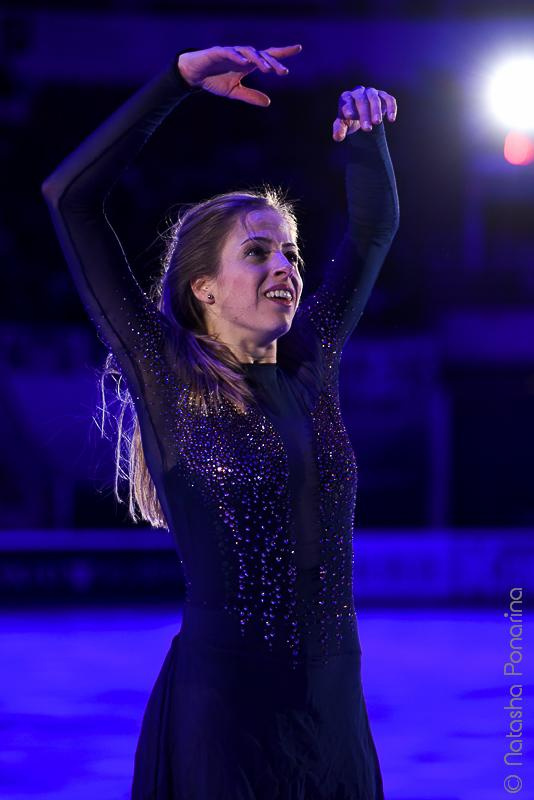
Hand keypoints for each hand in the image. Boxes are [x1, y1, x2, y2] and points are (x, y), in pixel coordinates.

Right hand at [178, 44, 302, 106]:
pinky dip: (237, 56)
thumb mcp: (234, 92)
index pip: (268, 56)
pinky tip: (245, 62)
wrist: (194, 75)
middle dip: (273, 62)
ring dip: (258, 60)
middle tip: (283, 72)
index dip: (282, 52)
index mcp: (248, 64)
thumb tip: (268, 103)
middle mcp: (242, 56)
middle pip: (262, 55)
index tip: (298, 49)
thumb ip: (251, 96)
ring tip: (267, 69)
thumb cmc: (214, 80)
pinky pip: (230, 52)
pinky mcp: (218, 52)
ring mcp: (231, 52)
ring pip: (248, 52)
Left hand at [333, 86, 396, 140]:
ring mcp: (371, 93)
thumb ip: (339, 130)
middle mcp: (358, 92)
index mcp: (346, 98)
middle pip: (361, 100)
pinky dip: (391, 108)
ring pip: (374, 98)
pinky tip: (391, 119)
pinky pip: (389, 99)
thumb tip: (338, 137)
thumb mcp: (343, 125)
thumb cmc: (350, 120)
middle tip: (367, 129)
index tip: (351, 116)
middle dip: (364, 114)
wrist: (361, 116)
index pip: (347, 101)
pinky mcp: (383, 96)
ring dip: (376, 110)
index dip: (348, 107)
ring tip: (377, 123)